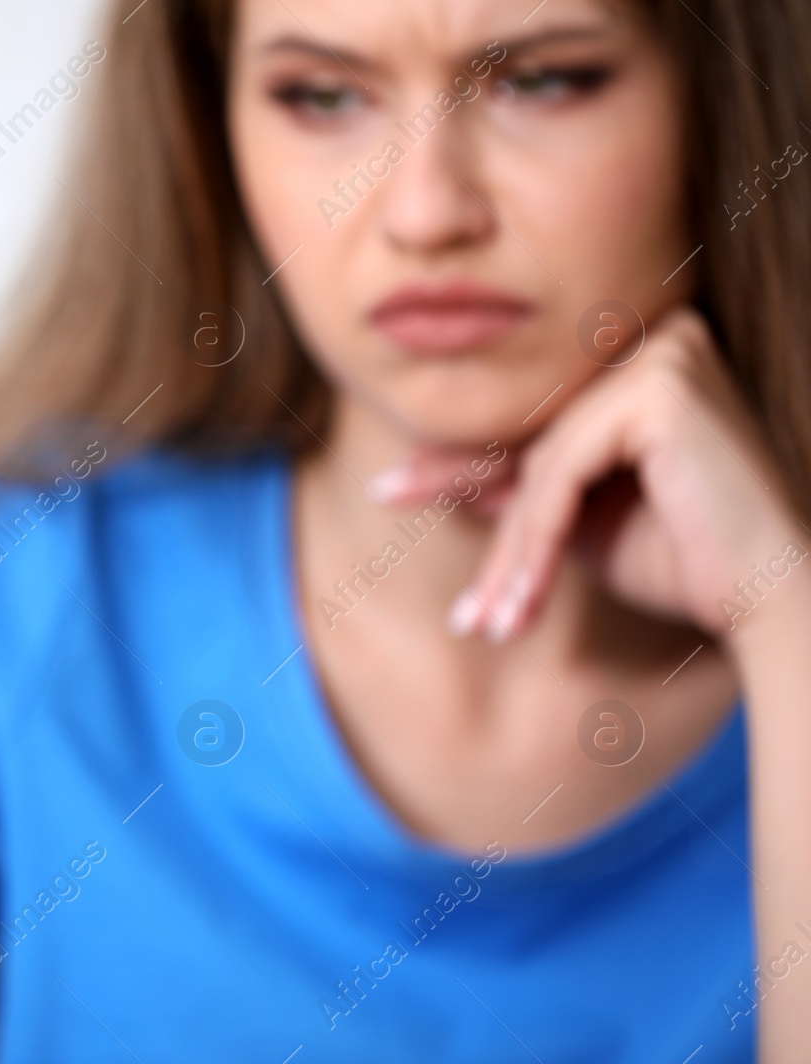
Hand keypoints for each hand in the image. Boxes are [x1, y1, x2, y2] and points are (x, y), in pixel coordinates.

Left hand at [382, 307, 807, 645]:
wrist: (773, 597)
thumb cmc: (689, 561)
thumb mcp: (581, 521)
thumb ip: (522, 489)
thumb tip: (439, 473)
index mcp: (641, 363)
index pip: (534, 419)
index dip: (457, 459)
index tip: (391, 486)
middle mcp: (654, 341)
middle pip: (531, 439)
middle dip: (465, 500)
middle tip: (403, 529)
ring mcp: (660, 355)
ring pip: (540, 465)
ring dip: (509, 553)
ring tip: (487, 622)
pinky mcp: (659, 389)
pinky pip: (561, 472)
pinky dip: (533, 541)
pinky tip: (520, 600)